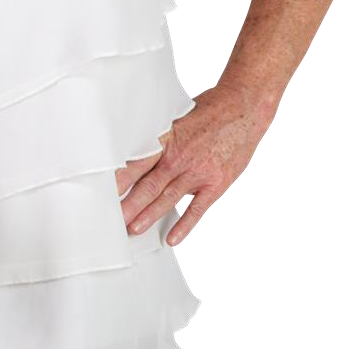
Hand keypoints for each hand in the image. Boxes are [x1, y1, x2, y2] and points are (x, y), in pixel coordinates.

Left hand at [115, 83, 271, 245]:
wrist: (246, 109)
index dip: (119, 179)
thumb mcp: (177, 116)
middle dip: (128, 204)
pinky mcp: (216, 183)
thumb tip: (130, 147)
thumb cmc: (210, 112)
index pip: (137, 162)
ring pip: (168, 198)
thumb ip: (158, 136)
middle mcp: (180, 157)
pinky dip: (184, 225)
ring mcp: (198, 172)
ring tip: (132, 229)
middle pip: (148, 184)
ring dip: (149, 215)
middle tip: (111, 219)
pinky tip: (172, 239)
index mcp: (167, 139)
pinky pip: (198, 209)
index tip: (102, 191)